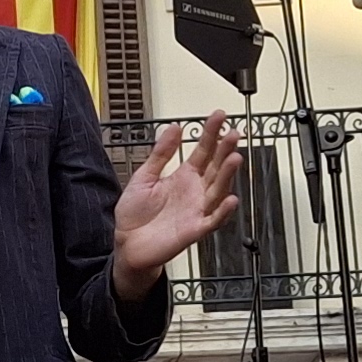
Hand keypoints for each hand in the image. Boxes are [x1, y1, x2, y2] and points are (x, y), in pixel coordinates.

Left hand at [110, 113, 242, 295]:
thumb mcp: (144, 176)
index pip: (203, 151)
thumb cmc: (135, 215)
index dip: (211, 133)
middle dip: (225, 150)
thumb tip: (173, 128)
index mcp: (183, 177)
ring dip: (228, 175)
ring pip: (218, 189)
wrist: (127, 244)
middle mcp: (194, 191)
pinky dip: (223, 211)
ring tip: (234, 158)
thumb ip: (161, 153)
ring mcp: (197, 209)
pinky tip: (230, 199)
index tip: (219, 116)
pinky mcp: (195, 229)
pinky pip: (213, 220)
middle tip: (233, 133)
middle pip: (215, 167)